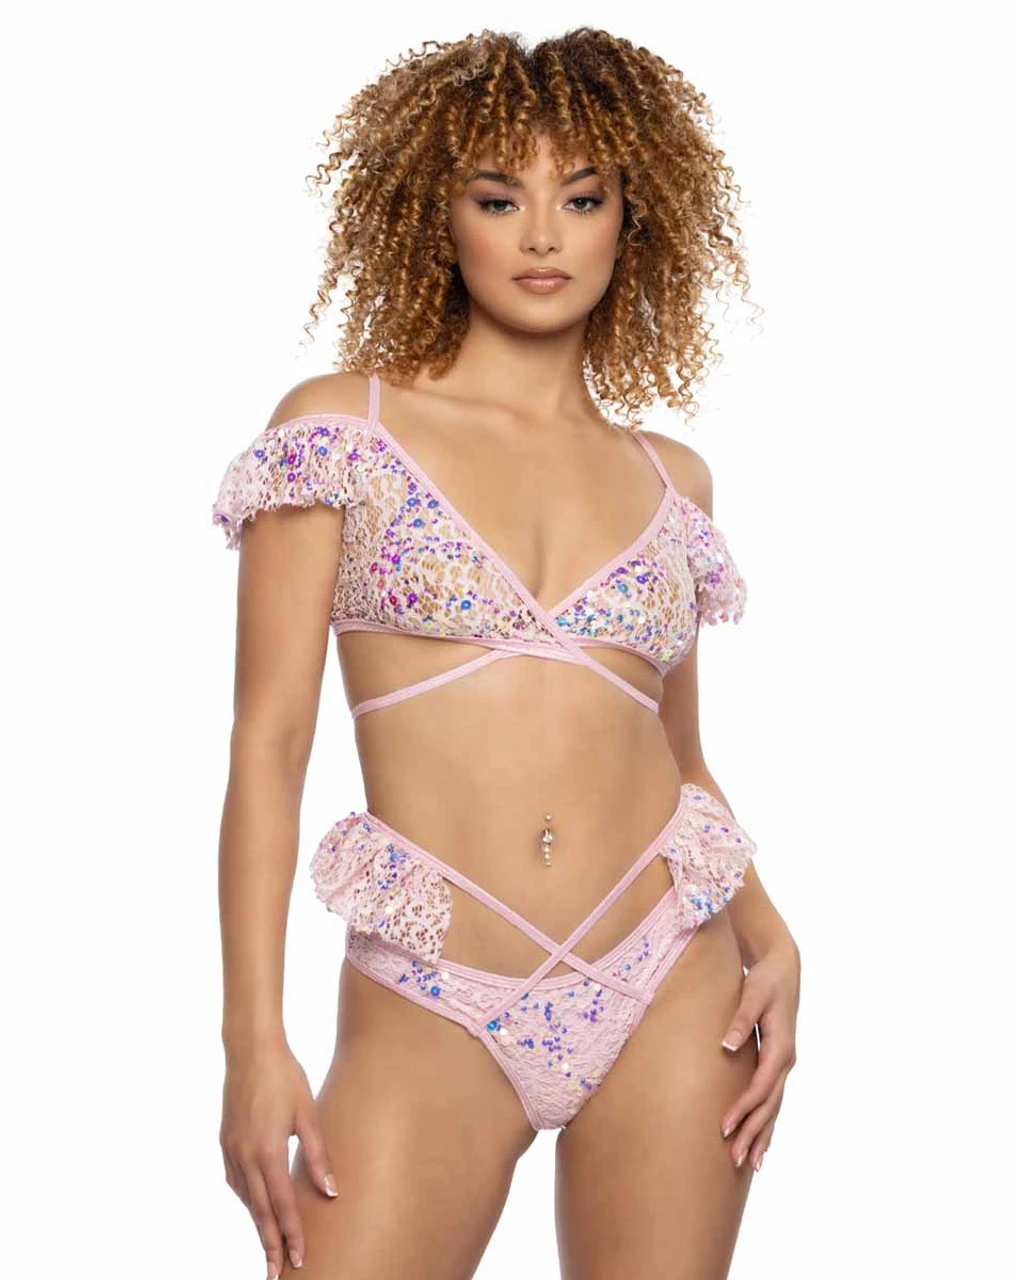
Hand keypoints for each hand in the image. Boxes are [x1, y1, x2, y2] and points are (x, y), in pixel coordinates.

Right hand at [219, 1039, 338, 1277]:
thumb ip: (319, 1154)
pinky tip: (256, 1207)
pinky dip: (247, 1200)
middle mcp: (245, 1157)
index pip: (283, 1205)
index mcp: (267, 1152)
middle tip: (276, 1275)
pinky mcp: (226, 1142)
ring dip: (258, 1226)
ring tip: (270, 1248)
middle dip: (270, 1245)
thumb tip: (331, 1192)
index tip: (299, 1261)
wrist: (250, 1049)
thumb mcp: (308, 1113)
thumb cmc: (285, 1077)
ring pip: (246, 1200)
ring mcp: (231, 1151)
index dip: (292, 1235)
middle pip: (260, 1212)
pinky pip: (236, 1182)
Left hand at [719, 934, 799, 1172]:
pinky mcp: (777, 1063)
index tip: (724, 1127)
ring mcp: (783, 1064)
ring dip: (762, 1134)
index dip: (743, 1109)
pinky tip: (760, 1140)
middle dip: (753, 1133)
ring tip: (750, 1163)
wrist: (783, 968)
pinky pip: (773, 1099)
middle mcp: (785, 1061)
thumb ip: (741, 1020)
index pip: (760, 1087)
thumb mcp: (753, 994)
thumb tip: (726, 1045)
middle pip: (769, 1106)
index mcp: (781, 1048)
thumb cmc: (765, 979)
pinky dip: (767, 1121)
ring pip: (774, 1107)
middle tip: (735, 1159)